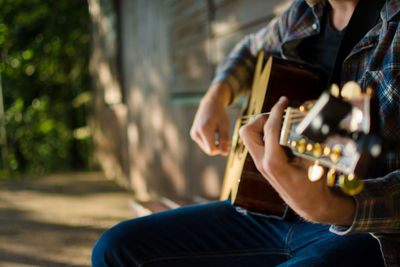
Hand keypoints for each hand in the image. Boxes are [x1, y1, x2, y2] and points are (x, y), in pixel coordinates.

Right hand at [190, 82, 231, 155]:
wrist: (210, 104)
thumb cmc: (219, 114)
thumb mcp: (225, 126)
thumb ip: (225, 140)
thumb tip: (224, 154)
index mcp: (204, 130)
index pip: (211, 150)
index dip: (221, 150)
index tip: (227, 143)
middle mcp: (196, 133)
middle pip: (208, 150)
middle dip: (218, 148)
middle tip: (226, 140)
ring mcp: (193, 134)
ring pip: (205, 148)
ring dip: (214, 145)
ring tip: (221, 136)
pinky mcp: (193, 134)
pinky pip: (203, 144)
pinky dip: (210, 142)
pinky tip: (214, 134)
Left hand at [239, 96, 355, 224]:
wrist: (308, 205)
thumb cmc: (313, 186)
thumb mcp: (314, 164)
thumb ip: (307, 144)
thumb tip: (307, 123)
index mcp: (274, 162)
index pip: (269, 129)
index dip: (277, 111)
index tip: (284, 100)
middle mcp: (262, 162)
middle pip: (247, 131)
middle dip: (261, 119)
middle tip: (279, 116)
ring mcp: (260, 164)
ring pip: (249, 137)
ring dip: (261, 126)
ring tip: (281, 124)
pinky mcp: (262, 164)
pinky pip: (257, 143)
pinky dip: (266, 135)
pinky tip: (282, 134)